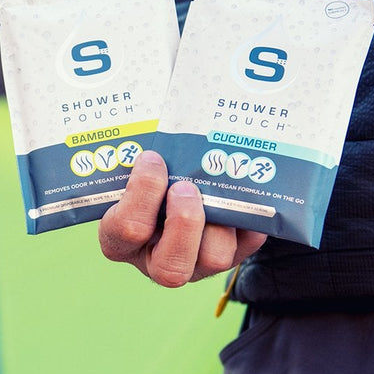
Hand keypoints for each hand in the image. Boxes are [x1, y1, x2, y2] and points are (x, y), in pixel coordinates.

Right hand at [98, 150, 266, 287]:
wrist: (185, 181)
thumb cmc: (152, 170)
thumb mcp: (135, 163)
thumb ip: (136, 149)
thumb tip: (153, 105)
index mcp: (123, 237)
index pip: (123, 230)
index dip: (140, 195)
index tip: (152, 159)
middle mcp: (157, 258)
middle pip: (170, 268)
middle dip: (183, 223)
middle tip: (186, 187)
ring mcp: (197, 262)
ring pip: (214, 259)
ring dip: (220, 221)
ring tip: (220, 187)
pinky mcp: (232, 254)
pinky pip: (248, 242)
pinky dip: (250, 214)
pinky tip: (245, 187)